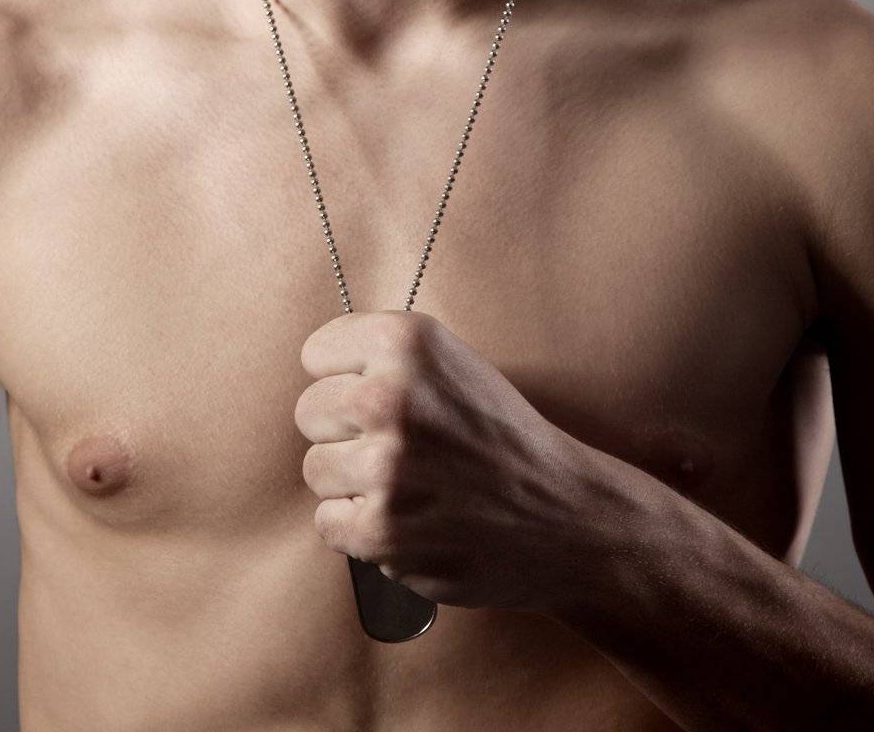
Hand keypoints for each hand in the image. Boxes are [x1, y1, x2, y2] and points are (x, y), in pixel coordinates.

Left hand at [294, 309, 581, 611]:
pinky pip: (327, 522)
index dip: (344, 376)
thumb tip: (317, 370)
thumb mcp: (452, 361)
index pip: (317, 353)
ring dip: (350, 480)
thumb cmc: (503, 435)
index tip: (374, 391)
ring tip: (404, 481)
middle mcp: (389, 397)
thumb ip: (385, 357)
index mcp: (406, 342)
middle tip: (395, 443)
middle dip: (344, 429)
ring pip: (315, 468)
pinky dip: (358, 526)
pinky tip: (403, 516)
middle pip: (309, 411)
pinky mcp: (380, 531)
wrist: (563, 513)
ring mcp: (383, 468)